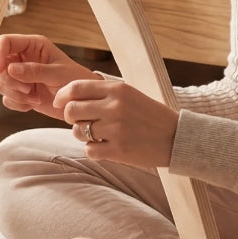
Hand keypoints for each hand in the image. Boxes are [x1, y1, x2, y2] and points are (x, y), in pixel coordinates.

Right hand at [0, 33, 93, 120]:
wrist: (81, 102)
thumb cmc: (75, 80)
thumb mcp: (58, 73)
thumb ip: (35, 70)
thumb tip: (10, 69)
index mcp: (32, 46)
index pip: (5, 42)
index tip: (0, 70)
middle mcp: (23, 58)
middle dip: (9, 80)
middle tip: (27, 89)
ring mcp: (20, 76)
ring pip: (0, 83)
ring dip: (15, 94)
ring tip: (35, 97)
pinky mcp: (19, 92)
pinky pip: (7, 98)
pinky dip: (18, 103)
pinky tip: (33, 103)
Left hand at [53, 78, 179, 168]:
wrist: (178, 137)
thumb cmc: (149, 114)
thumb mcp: (128, 94)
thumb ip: (101, 92)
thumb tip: (67, 96)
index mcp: (117, 89)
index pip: (75, 88)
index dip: (62, 96)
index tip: (59, 103)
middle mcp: (115, 107)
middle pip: (71, 110)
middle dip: (70, 117)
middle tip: (79, 121)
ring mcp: (117, 129)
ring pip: (78, 132)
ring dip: (82, 135)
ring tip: (96, 135)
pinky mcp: (119, 150)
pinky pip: (90, 150)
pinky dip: (93, 150)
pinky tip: (105, 147)